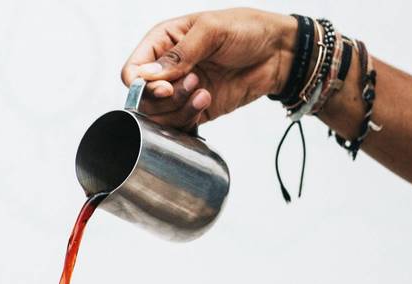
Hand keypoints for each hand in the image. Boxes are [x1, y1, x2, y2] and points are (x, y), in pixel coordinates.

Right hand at [121, 8, 296, 129]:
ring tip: (205, 92)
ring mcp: (180, 91)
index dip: (141, 85)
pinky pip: (178, 126)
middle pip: (143, 99)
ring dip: (180, 109)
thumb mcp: (211, 31)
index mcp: (162, 42)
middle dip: (166, 98)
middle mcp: (167, 69)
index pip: (132, 71)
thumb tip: (148, 76)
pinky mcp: (194, 110)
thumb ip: (178, 54)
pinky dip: (188, 120)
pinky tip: (207, 102)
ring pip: (159, 116)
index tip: (165, 88)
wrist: (279, 53)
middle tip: (194, 84)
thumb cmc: (247, 30)